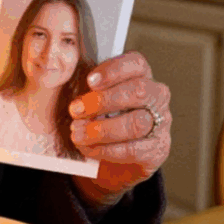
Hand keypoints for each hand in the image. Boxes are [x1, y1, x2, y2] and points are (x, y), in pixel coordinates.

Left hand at [67, 51, 170, 209]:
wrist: (109, 160)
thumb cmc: (97, 118)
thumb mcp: (87, 96)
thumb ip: (79, 83)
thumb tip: (63, 71)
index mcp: (139, 75)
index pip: (135, 63)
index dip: (113, 70)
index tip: (90, 81)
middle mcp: (155, 96)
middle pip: (139, 91)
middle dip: (103, 101)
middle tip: (76, 110)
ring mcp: (160, 123)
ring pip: (136, 123)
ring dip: (102, 129)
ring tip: (78, 133)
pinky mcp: (157, 149)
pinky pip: (133, 149)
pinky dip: (106, 150)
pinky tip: (89, 148)